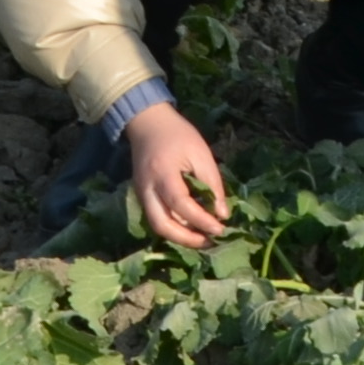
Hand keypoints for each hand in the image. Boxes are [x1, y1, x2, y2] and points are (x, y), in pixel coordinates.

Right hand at [122, 103, 233, 250]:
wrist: (148, 123)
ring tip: (203, 238)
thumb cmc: (178, 134)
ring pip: (157, 225)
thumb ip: (212, 184)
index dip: (201, 220)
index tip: (221, 228)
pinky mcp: (142, 195)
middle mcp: (147, 188)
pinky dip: (174, 227)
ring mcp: (141, 193)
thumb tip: (222, 214)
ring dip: (180, 236)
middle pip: (162, 225)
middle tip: (209, 241)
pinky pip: (156, 217)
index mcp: (162, 174)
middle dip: (186, 239)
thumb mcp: (201, 153)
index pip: (181, 205)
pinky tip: (191, 227)